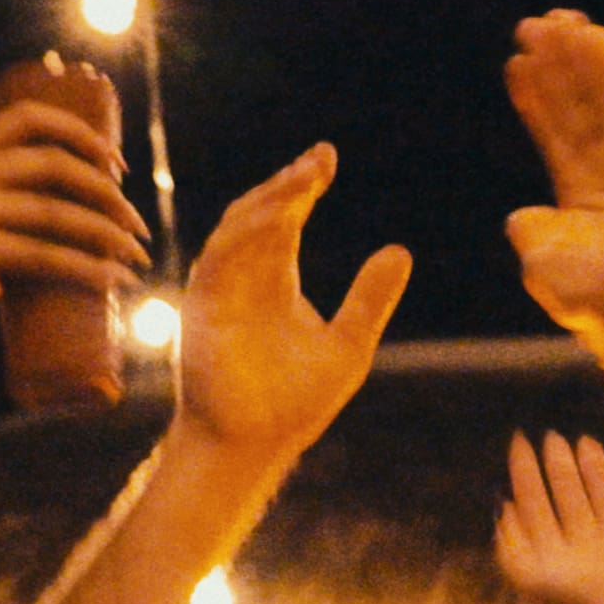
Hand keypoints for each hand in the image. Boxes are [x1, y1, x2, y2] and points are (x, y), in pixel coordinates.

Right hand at [0, 100, 150, 354]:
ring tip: (139, 256)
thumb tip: (92, 190)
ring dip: (110, 235)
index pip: (28, 117)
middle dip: (109, 194)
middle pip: (55, 165)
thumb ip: (9, 193)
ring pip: (59, 213)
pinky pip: (48, 256)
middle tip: (139, 225)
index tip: (119, 166)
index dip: (82, 133)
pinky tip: (116, 280)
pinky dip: (90, 270)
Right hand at [175, 144, 410, 461]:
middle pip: (263, 215)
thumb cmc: (296, 404)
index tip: (327, 159)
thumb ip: (370, 299)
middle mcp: (245, 278)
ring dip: (269, 200)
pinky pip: (220, 259)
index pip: (287, 222)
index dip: (303, 188)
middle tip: (320, 159)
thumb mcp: (348, 344)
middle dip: (289, 184)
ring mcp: (221, 290)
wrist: (255, 445)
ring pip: (239, 228)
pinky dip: (245, 234)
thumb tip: (400, 250)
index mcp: (275, 282)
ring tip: (305, 178)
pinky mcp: (203, 307)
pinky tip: (277, 217)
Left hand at [505, 12, 603, 324]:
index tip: (514, 62)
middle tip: (532, 25)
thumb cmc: (592, 297)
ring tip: (557, 18)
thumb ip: (531, 232)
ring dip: (582, 57)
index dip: (536, 97)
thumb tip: (519, 217)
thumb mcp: (542, 259)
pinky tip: (593, 36)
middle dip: (556, 67)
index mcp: (584, 194)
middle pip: (578, 106)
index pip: (556, 133)